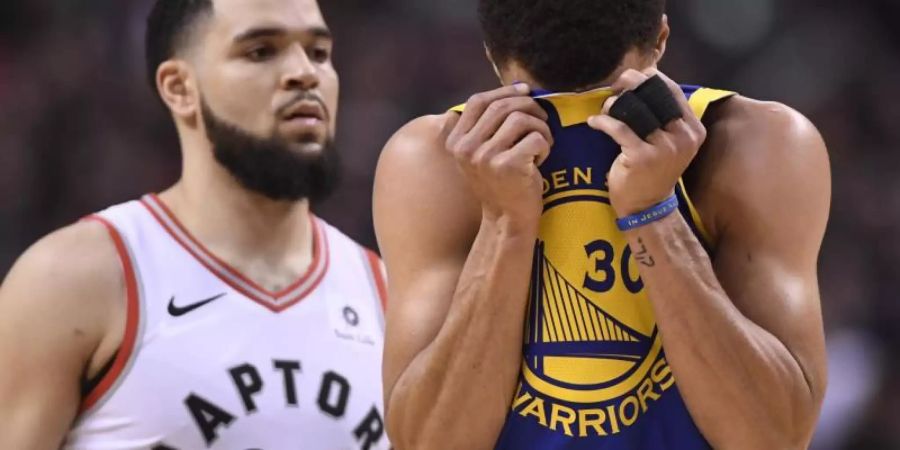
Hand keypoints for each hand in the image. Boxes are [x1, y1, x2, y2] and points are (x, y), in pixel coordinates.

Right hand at [445, 83, 552, 231]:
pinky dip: (545, 145)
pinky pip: (535, 137)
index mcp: (456, 142)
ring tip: (542, 144)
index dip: (503, 91)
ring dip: (540, 128)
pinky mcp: (508, 166)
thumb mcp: (482, 153)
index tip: (525, 91)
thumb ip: (488, 125)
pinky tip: (541, 159)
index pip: (477, 101)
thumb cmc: (501, 183)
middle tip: (542, 119)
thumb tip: (518, 89)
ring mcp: (485, 157)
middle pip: (501, 106)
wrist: (508, 219)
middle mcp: (466, 148)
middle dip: (529, 106)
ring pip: (521, 119)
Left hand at [587, 69, 706, 216]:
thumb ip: (663, 114)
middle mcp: (684, 136)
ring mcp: (665, 147)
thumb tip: (645, 76)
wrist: (647, 208)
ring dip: (615, 103)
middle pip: (655, 94)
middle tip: (614, 87)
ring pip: (636, 108)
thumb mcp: (669, 141)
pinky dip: (602, 122)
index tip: (630, 80)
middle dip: (631, 83)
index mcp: (693, 129)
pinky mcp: (642, 157)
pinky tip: (594, 122)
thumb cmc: (654, 171)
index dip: (649, 78)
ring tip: (605, 108)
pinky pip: (619, 128)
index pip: (672, 90)